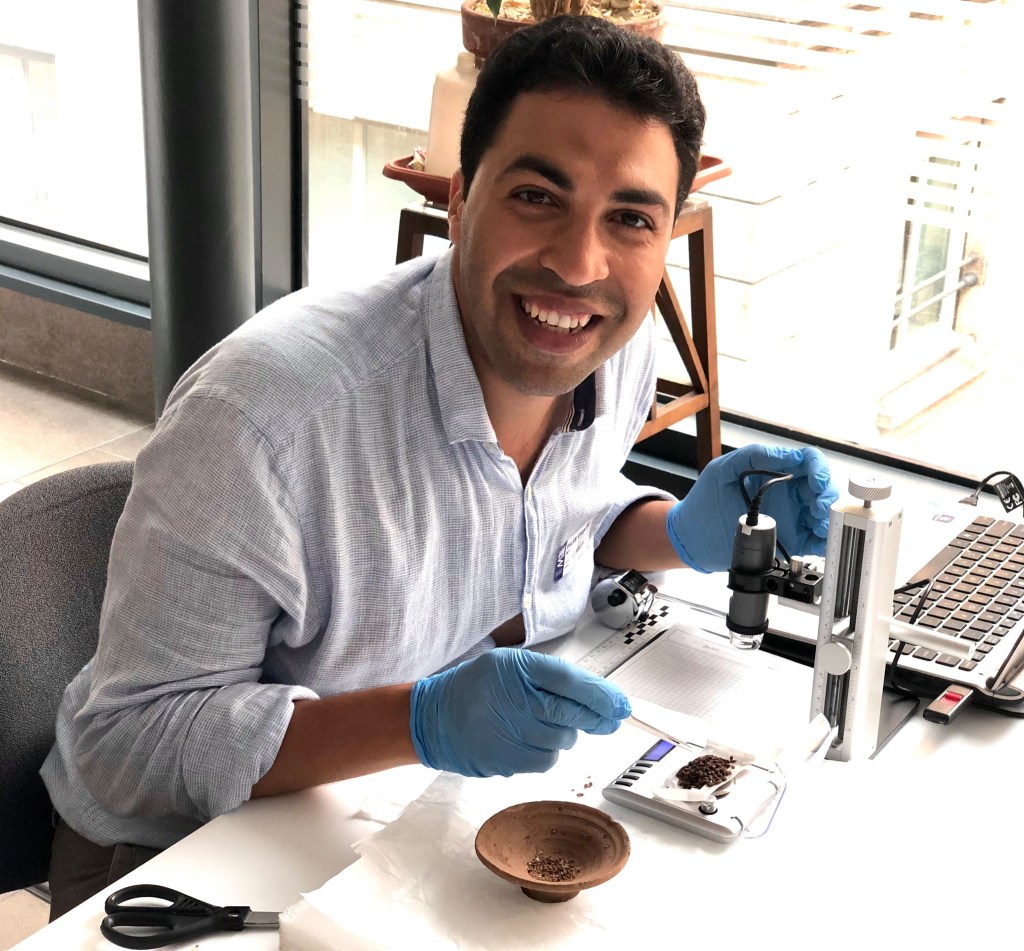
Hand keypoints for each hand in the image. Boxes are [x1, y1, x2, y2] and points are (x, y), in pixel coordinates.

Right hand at [409, 648, 630, 777]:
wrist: (434, 719)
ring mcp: (511, 731)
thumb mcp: (510, 666)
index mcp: (517, 668)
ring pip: (563, 739)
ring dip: (565, 734)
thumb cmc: (475, 688)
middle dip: (597, 718)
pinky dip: (547, 752)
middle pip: (572, 713)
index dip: (601, 695)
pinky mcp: (508, 760)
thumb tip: (597, 698)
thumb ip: (550, 678)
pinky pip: (546, 760)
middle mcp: (515, 698)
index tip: (622, 705)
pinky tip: (531, 740)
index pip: (570, 681)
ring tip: (542, 723)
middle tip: (610, 720)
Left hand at [666, 444, 838, 572]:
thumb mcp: (724, 469)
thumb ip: (754, 456)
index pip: (809, 462)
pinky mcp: (788, 541)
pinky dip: (824, 540)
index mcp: (775, 472)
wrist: (691, 536)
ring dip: (829, 518)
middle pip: (822, 488)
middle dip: (827, 495)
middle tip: (818, 507)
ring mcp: (790, 517)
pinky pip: (815, 541)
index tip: (816, 480)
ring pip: (824, 514)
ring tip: (819, 523)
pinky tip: (819, 538)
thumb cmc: (704, 499)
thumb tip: (786, 455)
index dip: (818, 468)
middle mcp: (788, 494)